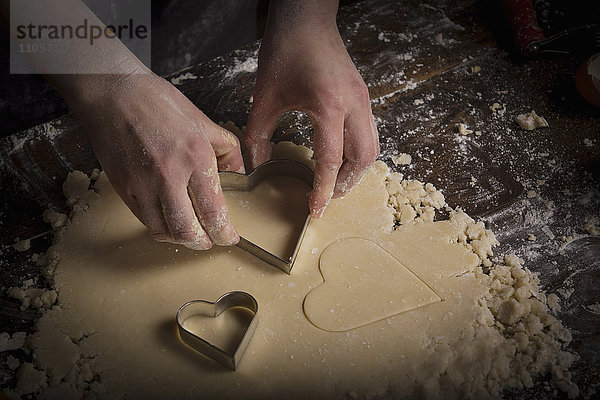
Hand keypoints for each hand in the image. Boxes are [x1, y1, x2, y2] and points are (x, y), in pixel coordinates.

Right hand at [74, 72, 243, 249]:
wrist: (113, 94)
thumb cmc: (158, 103)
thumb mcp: (203, 121)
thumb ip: (227, 150)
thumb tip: (238, 174)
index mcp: (195, 157)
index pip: (214, 211)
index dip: (224, 232)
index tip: (229, 237)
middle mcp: (169, 175)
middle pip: (187, 231)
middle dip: (202, 243)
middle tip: (209, 241)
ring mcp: (142, 184)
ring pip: (162, 231)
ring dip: (179, 239)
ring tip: (188, 233)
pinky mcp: (123, 188)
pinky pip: (143, 219)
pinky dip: (158, 226)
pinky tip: (166, 219)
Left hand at [245, 0, 378, 217]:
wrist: (306, 18)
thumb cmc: (285, 50)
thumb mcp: (265, 97)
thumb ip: (259, 135)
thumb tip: (256, 166)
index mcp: (327, 106)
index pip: (330, 160)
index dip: (322, 190)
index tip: (314, 210)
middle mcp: (353, 105)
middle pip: (362, 159)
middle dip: (346, 184)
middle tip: (327, 197)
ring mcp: (362, 99)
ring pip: (371, 147)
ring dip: (356, 170)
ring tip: (334, 182)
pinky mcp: (362, 94)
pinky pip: (370, 132)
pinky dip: (359, 152)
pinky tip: (341, 156)